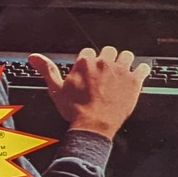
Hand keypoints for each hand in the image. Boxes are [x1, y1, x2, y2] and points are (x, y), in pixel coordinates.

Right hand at [27, 46, 149, 139]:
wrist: (93, 126)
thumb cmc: (75, 110)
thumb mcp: (56, 89)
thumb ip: (46, 70)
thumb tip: (34, 57)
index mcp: (85, 63)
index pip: (88, 52)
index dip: (88, 62)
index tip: (89, 71)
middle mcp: (104, 63)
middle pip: (108, 50)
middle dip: (107, 59)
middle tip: (105, 73)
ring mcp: (121, 71)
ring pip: (126, 55)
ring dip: (124, 61)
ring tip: (121, 71)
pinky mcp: (134, 81)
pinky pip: (143, 67)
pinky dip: (142, 69)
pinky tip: (138, 74)